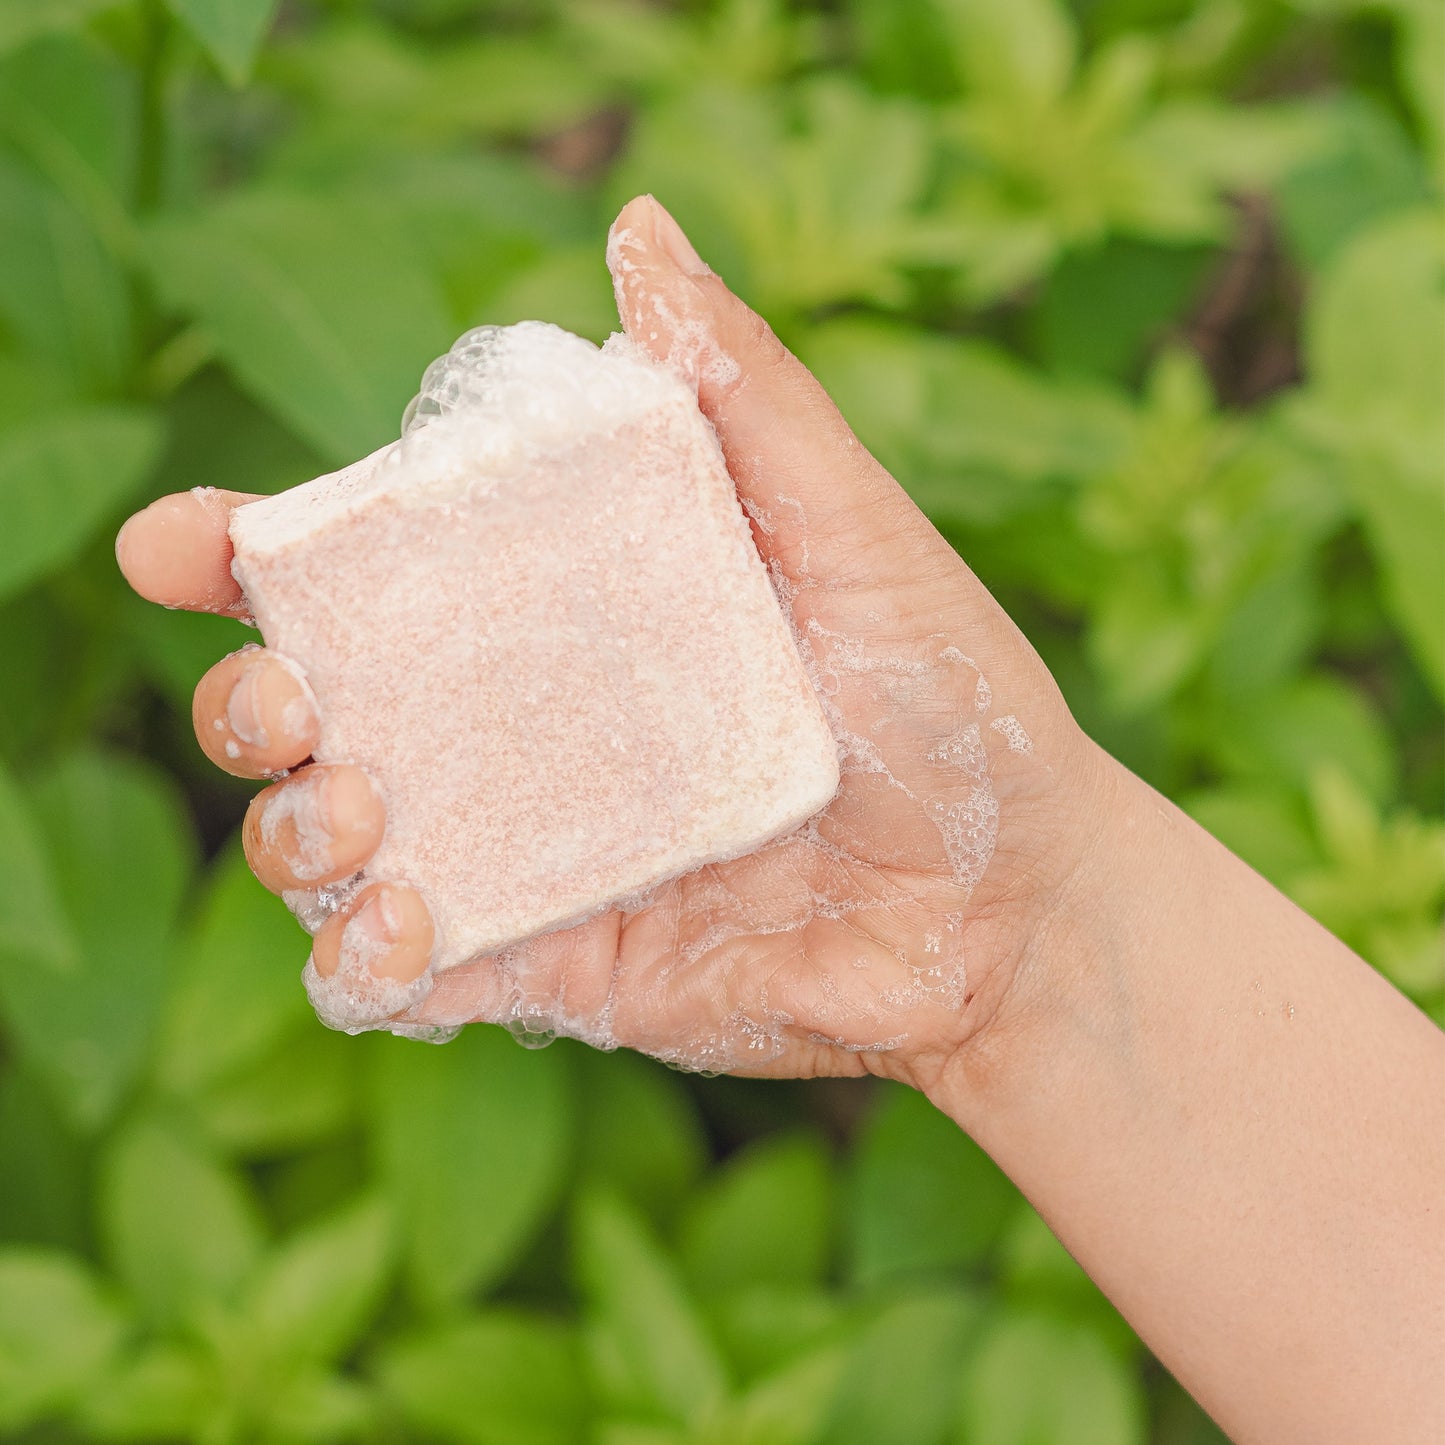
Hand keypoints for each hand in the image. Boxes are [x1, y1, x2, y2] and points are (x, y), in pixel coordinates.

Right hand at [117, 196, 1099, 1086]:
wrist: (1016, 904)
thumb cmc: (952, 703)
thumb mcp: (853, 531)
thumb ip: (747, 395)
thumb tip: (640, 230)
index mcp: (567, 614)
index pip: (372, 576)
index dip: (249, 556)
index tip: (191, 544)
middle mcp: (525, 733)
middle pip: (314, 713)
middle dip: (250, 705)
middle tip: (298, 702)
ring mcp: (532, 857)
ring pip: (329, 851)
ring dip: (292, 833)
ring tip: (363, 812)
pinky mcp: (556, 970)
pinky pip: (406, 984)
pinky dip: (364, 965)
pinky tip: (405, 933)